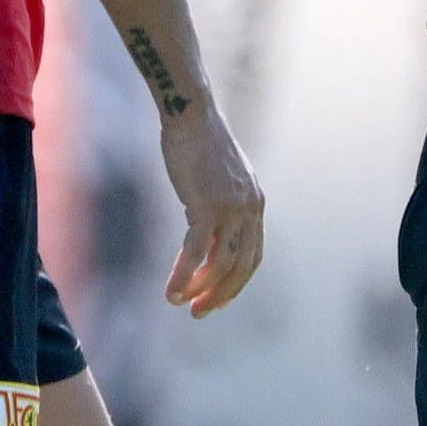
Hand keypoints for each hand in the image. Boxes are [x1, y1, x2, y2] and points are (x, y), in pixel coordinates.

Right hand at [158, 98, 266, 318]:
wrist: (190, 113)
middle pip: (241, 266)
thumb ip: (220, 199)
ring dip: (201, 289)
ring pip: (220, 264)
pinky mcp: (207, 206)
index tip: (215, 296)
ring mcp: (231, 208)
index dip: (236, 282)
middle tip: (199, 312)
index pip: (253, 255)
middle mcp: (249, 209)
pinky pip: (197, 252)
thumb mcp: (219, 175)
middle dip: (221, 294)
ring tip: (181, 303)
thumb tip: (205, 220)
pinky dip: (184, 275)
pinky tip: (171, 290)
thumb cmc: (197, 141)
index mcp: (255, 203)